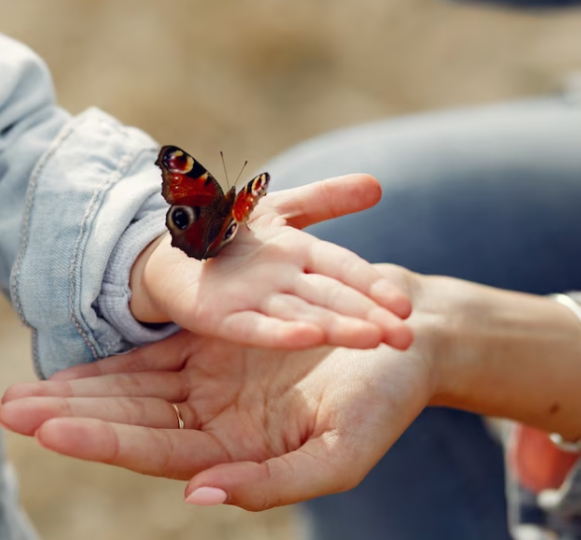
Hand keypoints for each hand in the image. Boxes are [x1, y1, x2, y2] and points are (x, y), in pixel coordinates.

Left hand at [0, 267, 434, 509]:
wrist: (403, 337)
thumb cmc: (383, 401)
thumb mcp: (340, 453)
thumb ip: (272, 485)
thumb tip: (198, 495)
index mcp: (238, 452)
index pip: (153, 451)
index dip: (100, 440)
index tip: (45, 427)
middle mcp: (214, 422)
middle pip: (127, 420)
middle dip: (68, 416)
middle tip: (7, 409)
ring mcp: (210, 383)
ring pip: (129, 389)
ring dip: (77, 390)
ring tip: (20, 393)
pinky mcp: (215, 344)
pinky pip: (152, 352)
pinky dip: (112, 355)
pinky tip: (72, 359)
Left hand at [129, 174, 413, 350]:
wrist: (172, 253)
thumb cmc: (229, 232)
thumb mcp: (280, 209)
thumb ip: (324, 199)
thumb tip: (376, 185)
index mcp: (302, 260)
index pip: (346, 271)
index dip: (375, 286)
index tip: (408, 307)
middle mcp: (285, 287)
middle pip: (334, 301)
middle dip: (370, 317)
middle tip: (408, 339)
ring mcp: (255, 304)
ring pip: (304, 317)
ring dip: (337, 328)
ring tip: (374, 339)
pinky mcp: (223, 319)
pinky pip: (255, 328)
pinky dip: (282, 333)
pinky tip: (310, 338)